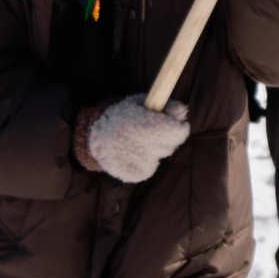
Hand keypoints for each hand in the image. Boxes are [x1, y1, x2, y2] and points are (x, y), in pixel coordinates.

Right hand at [74, 96, 190, 182]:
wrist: (95, 136)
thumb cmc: (124, 115)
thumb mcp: (142, 103)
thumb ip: (164, 106)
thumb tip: (183, 112)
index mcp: (141, 124)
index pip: (176, 132)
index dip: (179, 127)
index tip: (176, 124)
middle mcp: (137, 145)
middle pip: (170, 146)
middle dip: (168, 138)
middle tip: (154, 131)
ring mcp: (133, 162)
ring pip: (160, 158)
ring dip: (155, 150)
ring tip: (139, 142)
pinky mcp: (130, 174)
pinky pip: (149, 168)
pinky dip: (146, 162)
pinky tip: (134, 153)